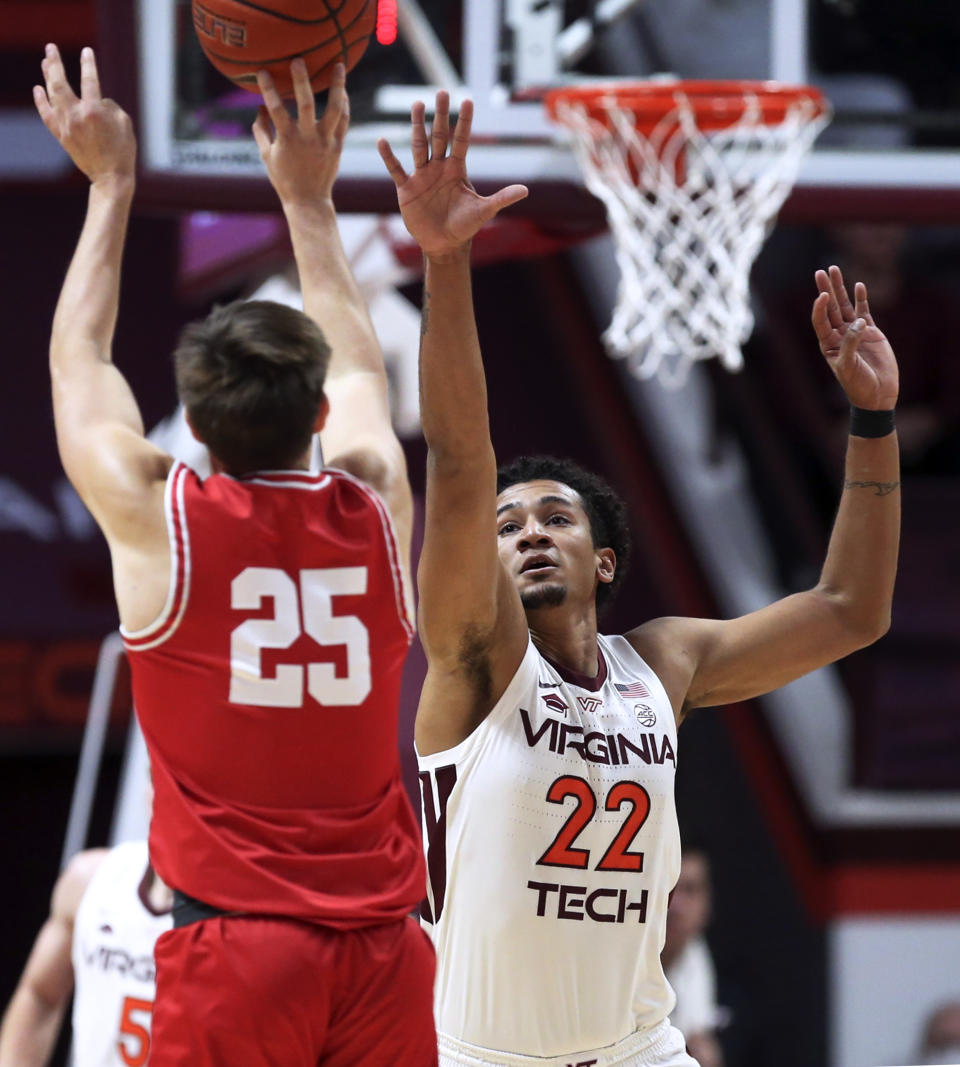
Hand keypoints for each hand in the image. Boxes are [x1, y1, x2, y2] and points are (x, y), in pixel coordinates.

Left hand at [34, 44, 135, 187]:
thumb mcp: (125, 123)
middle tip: (50, 48)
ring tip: (45, 62)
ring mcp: (66, 125)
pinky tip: (38, 88)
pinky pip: (47, 114)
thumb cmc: (123, 151)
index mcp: (94, 111)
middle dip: (54, 63)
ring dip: (47, 76)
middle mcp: (76, 116)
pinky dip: (41, 101)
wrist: (110, 177)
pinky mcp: (61, 135)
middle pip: (60, 82)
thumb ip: (110, 106)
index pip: (89, 80)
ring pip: (52, 95)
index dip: (88, 64)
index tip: (86, 51)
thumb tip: (98, 99)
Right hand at [254, 60, 347, 205]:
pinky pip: (344, 121)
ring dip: (338, 86)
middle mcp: (308, 139)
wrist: (309, 201)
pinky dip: (344, 104)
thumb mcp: (267, 156)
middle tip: (299, 60)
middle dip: (302, 81)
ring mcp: (326, 142)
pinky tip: (343, 90)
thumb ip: (261, 130)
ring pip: (334, 110)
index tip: (263, 71)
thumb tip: (259, 107)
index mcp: (287, 140)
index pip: (276, 109)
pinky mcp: (338, 146)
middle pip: (307, 105)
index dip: (268, 90)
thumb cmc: (284, 179)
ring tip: (339, 65)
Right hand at [377, 92, 527, 257]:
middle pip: (439, 136)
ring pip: (418, 146)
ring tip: (417, 104)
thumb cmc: (465, 226)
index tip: (467, 100)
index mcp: (457, 169)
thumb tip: (525, 190)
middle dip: (441, 115)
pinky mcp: (407, 189)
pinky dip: (389, 157)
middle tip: (441, 92)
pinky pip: (396, 169)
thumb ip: (502, 198)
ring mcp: (422, 176)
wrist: (444, 244)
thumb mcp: (484, 211)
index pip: (461, 140)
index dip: (464, 122)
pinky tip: (383, 141)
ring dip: (417, 126)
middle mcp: (439, 167)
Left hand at [812, 265, 899, 410]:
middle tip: (821, 271)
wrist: (877, 394)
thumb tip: (859, 323)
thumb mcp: (848, 366)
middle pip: (831, 308)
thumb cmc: (858, 384)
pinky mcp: (871, 332)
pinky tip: (859, 286)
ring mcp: (855, 332)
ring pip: (846, 306)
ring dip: (841, 288)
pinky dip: (862, 299)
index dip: (820, 307)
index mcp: (827, 344)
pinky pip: (865, 311)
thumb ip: (851, 343)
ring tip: (835, 270)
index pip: (820, 320)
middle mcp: (839, 335)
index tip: (822, 295)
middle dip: (826, 289)